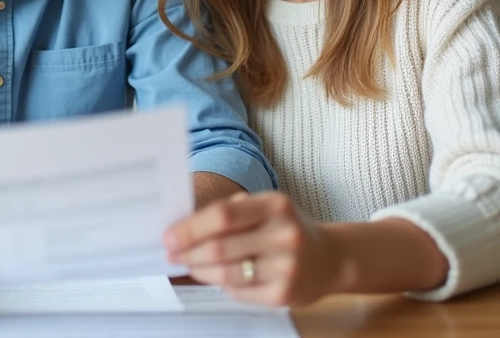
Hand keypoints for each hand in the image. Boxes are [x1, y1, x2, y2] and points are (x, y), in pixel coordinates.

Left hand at [164, 191, 336, 306]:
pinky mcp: (284, 295)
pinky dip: (221, 285)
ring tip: (188, 265)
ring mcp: (286, 267)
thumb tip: (184, 227)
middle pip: (220, 247)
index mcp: (276, 205)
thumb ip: (231, 212)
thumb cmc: (286, 229)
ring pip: (226, 274)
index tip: (169, 236)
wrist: (329, 259)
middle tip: (171, 254)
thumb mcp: (267, 208)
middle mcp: (284, 235)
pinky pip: (239, 292)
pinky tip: (216, 277)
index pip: (222, 215)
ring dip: (199, 271)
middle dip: (188, 252)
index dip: (190, 228)